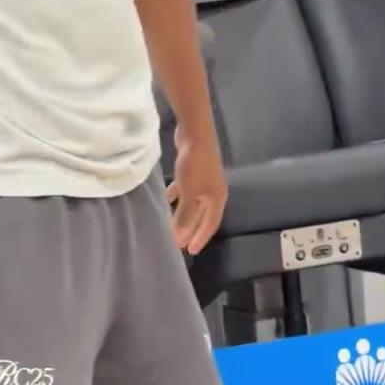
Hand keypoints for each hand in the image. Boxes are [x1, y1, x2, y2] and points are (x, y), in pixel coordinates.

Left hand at [167, 137, 227, 255]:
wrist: (195, 133)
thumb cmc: (194, 165)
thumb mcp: (190, 192)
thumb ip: (185, 215)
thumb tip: (181, 238)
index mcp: (217, 198)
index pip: (211, 224)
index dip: (200, 238)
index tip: (190, 251)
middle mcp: (214, 190)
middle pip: (203, 215)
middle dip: (192, 228)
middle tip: (181, 243)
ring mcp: (205, 179)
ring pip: (194, 202)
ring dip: (184, 213)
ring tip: (172, 225)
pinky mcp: (195, 169)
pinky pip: (187, 189)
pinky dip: (178, 196)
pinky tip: (167, 197)